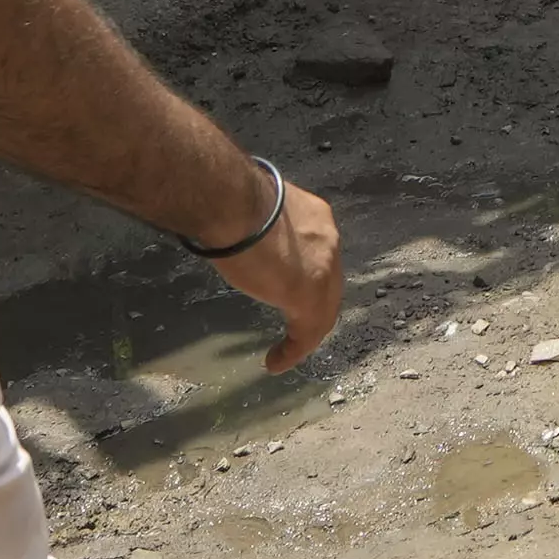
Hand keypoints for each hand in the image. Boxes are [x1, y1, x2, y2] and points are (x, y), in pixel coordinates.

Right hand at [220, 177, 345, 371]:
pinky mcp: (310, 295)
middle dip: (312, 305)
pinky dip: (295, 349)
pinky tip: (276, 361)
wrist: (231, 202)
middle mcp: (328, 239)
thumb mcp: (252, 211)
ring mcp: (324, 268)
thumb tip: (238, 230)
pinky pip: (309, 330)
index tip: (285, 287)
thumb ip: (257, 226)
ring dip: (306, 332)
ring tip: (287, 352)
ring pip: (323, 308)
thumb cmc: (230, 198)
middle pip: (328, 282)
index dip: (305, 274)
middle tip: (294, 326)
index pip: (319, 253)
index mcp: (315, 216)